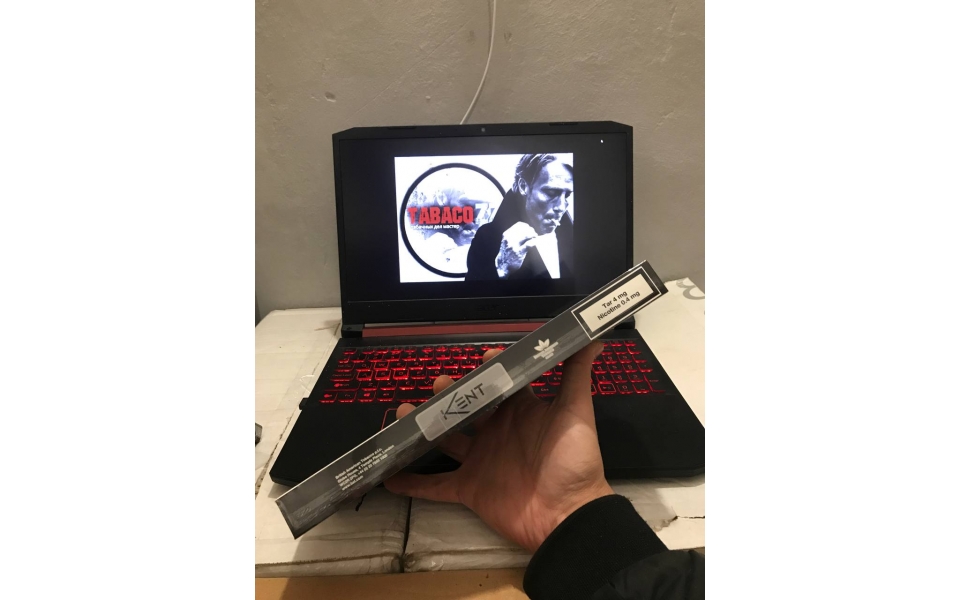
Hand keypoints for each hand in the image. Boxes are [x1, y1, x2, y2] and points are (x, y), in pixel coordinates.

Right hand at [384, 342, 613, 551]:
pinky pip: (435, 486)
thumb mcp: (576, 412)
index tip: (481, 357)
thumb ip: (576, 374)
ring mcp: (480, 462)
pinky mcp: (469, 489)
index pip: (501, 383)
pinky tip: (388, 475)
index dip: (490, 369)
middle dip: (448, 394)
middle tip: (437, 383)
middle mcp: (496, 432)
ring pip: (444, 440)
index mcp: (520, 411)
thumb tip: (594, 335)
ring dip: (422, 427)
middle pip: (465, 408)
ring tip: (402, 412)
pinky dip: (412, 483)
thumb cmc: (572, 460)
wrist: (567, 516)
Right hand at [495, 222, 538, 277]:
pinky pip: (528, 244)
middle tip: (534, 233)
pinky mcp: (519, 252)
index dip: (526, 226)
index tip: (529, 229)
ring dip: (533, 235)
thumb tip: (526, 228)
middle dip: (531, 230)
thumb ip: (513, 234)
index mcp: (506, 234)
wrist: (502, 265)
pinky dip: (534, 242)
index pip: (519, 225)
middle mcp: (509, 239)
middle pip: (524, 229)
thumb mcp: (507, 241)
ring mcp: (514, 246)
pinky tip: (535, 242)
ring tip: (535, 237)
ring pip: (526, 235)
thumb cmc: (506, 252)